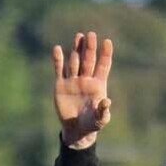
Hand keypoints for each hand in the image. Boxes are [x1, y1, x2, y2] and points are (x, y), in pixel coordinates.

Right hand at [52, 31, 112, 148]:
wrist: (76, 130)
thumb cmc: (91, 124)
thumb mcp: (100, 120)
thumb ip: (103, 111)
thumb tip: (107, 101)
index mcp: (98, 85)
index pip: (103, 66)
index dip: (105, 54)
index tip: (108, 42)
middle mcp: (86, 79)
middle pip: (89, 60)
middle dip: (90, 47)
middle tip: (91, 35)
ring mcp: (73, 80)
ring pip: (75, 61)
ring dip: (76, 49)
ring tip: (79, 37)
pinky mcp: (61, 84)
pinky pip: (59, 69)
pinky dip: (58, 59)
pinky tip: (57, 49)